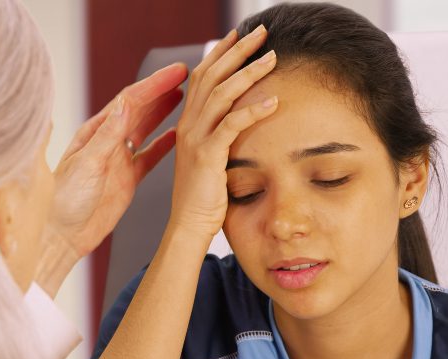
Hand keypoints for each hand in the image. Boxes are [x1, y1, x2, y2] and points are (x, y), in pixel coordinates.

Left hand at [35, 64, 187, 296]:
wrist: (62, 235)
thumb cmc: (64, 200)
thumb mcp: (86, 163)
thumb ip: (108, 136)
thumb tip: (126, 105)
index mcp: (94, 133)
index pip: (129, 101)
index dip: (154, 85)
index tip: (177, 72)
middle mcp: (106, 143)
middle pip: (140, 110)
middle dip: (162, 92)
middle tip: (187, 77)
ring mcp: (118, 161)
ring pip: (146, 130)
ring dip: (164, 113)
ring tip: (184, 97)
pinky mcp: (126, 181)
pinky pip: (149, 158)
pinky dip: (164, 146)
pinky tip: (177, 136)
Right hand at [169, 25, 277, 240]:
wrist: (188, 224)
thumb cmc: (203, 196)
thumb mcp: (207, 159)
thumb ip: (217, 136)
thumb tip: (237, 122)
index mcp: (187, 124)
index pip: (201, 77)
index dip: (219, 53)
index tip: (238, 36)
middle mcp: (188, 126)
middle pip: (211, 76)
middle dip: (236, 51)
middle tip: (261, 32)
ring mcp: (195, 139)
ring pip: (221, 93)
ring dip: (248, 72)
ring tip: (273, 57)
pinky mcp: (207, 156)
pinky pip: (232, 124)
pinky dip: (254, 110)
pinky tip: (274, 102)